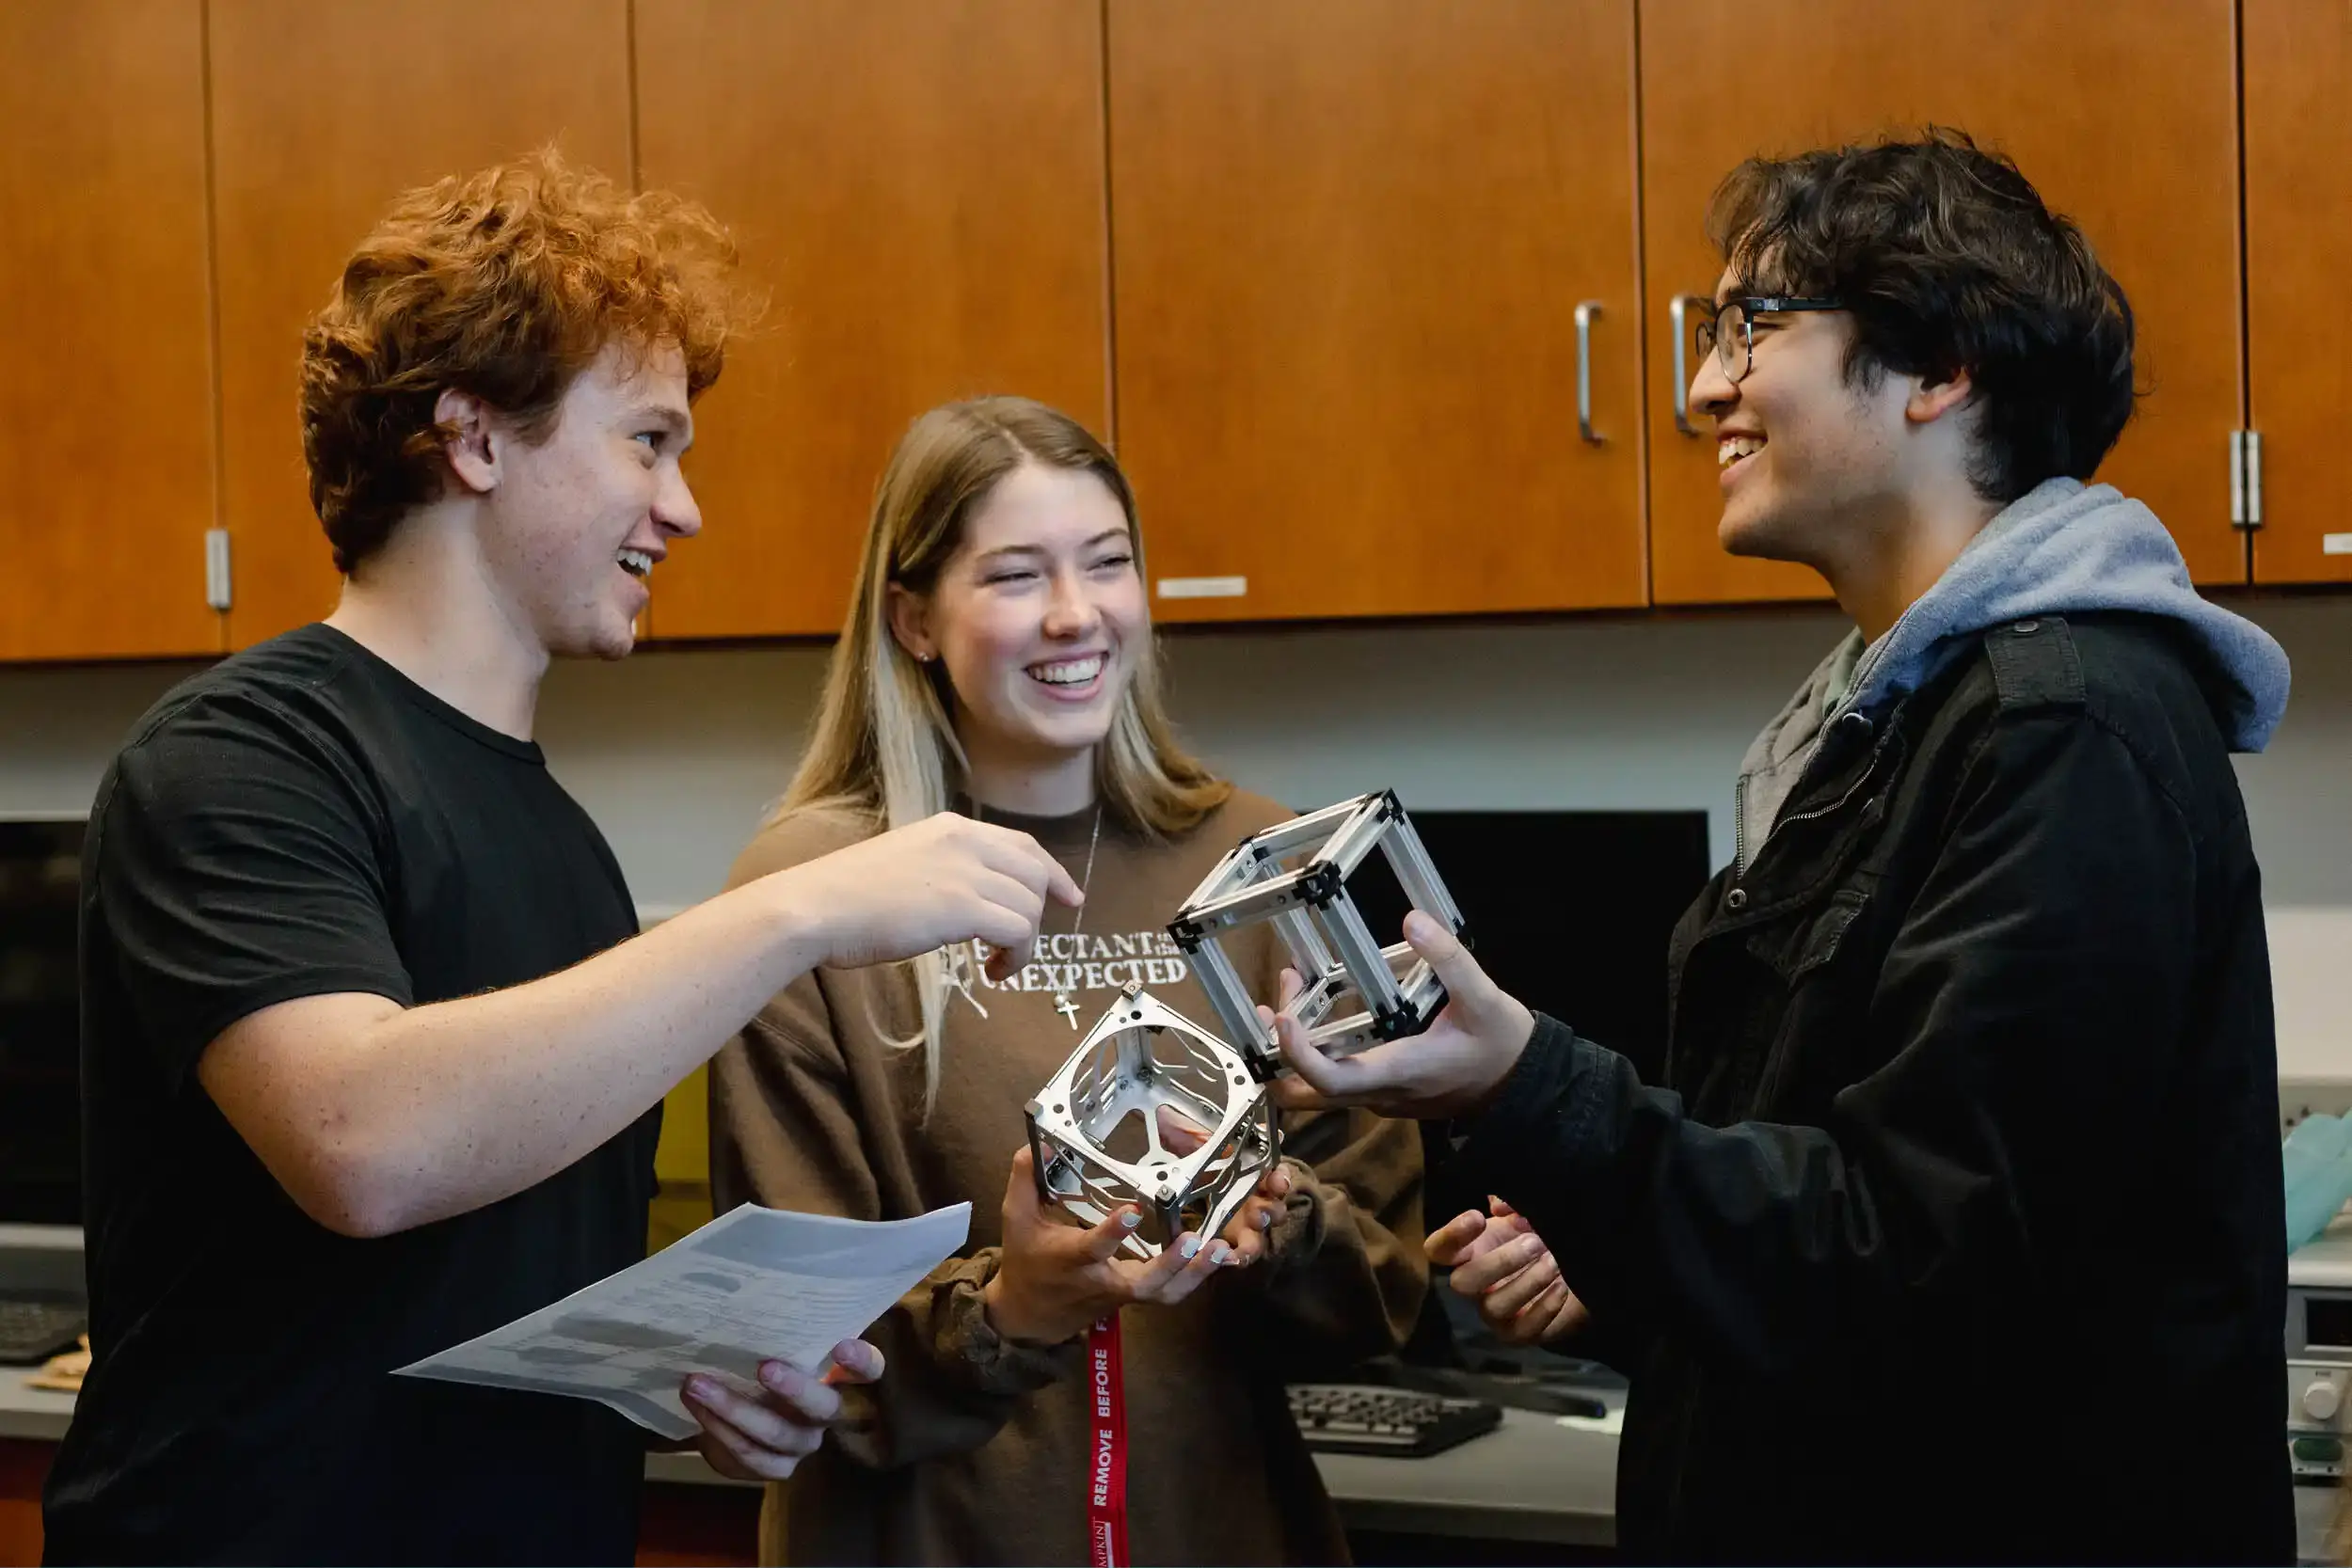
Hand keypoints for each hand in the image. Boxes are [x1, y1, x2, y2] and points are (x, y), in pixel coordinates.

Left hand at [679, 1337, 881, 1481]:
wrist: (735, 1410)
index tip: (841, 1346)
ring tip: (696, 1384)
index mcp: (839, 1378)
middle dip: (794, 1389)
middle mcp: (828, 1414)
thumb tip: (747, 1290)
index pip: (869, 1370)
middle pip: (824, 1408)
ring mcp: (803, 1445)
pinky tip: (698, 1409)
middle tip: (763, 1367)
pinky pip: (750, 1456)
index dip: (861, 1362)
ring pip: (776, 1434)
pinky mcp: (777, 1469)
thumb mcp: (774, 1347)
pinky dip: (720, 1430)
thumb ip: (777, 1332)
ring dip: (733, 1409)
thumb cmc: (761, 1362)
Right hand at [767, 813, 1082, 979]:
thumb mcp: (904, 865)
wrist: (814, 907)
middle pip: (1034, 873)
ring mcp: (966, 872)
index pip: (1021, 844)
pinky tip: (993, 973)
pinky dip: (1016, 957)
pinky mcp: (963, 907)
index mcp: (951, 828)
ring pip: (1029, 906)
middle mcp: (965, 841)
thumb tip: (971, 899)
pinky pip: (1018, 932)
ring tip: (996, 966)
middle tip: (1021, 946)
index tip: (1068, 896)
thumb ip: (943, 871)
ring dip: (1023, 944)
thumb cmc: (844, 898)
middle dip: (1040, 912)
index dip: (1051, 872)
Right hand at [981, 1143, 1238, 1345]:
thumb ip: (1025, 1179)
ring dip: (1193, 1274)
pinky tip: (1216, 1256)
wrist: (1030, 1316)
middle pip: (1142, 1284)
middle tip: (1194, 1240)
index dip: (1112, 1233)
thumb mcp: (1016, 1219)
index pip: (1092, 1248)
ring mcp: (1123, 1294)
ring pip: (1163, 1294)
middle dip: (1170, 1265)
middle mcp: (1101, 1281)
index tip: (1132, 1211)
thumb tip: (1036, 1144)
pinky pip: (1169, 1294)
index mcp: (1070, 1260)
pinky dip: (1194, 1278)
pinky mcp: (1136, 1299)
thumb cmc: (1026, 1261)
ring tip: (1220, 1249)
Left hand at [1155, 1106, 1294, 1265]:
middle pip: (1274, 1208)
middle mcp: (1254, 1199)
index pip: (1275, 1173)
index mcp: (1252, 1172)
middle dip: (1271, 1211)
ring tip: (1239, 1247)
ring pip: (1260, 1236)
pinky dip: (1237, 1258)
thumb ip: (1186, 1134)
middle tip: (1260, 1214)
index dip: (1280, 1177)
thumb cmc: (1195, 1161)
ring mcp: (1245, 1225)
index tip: (1276, 1181)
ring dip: (1254, 1240)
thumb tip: (1169, 1115)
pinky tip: (1226, 1259)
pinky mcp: (1231, 1245)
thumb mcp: (1191, 1144)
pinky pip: (1240, 1254)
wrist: (1175, 1192)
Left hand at [1267, 910, 1535, 1117]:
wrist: (1522, 1084)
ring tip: (1293, 989)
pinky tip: (1321, 1005)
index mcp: (1397, 1074)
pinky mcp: (1382, 1089)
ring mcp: (1377, 1096)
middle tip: (1275, 1004)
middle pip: (1305, 1093)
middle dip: (1278, 1053)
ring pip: (1315, 1086)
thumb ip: (1449, 959)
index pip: (1331, 1080)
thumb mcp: (1484, 997)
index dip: (1298, 1055)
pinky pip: (1335, 1077)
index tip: (1284, 1018)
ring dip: (1294, 1046)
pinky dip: (1316, 1046)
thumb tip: (1413, 921)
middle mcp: (1378, 1093)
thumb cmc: (1502, 1044)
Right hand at [1426, 1198, 1587, 1346]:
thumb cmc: (1537, 1239)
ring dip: (1527, 1282)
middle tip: (1534, 1242)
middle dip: (1500, 1261)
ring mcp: (1494, 1314)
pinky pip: (1524, 1329)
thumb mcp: (1523, 1216)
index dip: (1451, 1235)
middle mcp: (1475, 1286)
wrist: (1572, 1273)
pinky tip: (1562, 1287)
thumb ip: (1510, 1204)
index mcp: (1468, 1254)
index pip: (1438, 1250)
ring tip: (1554, 1262)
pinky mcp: (1519, 1334)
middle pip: (1463, 1283)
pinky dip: (1545, 1308)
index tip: (1478, 1217)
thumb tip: (1498, 1205)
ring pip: (1494, 1307)